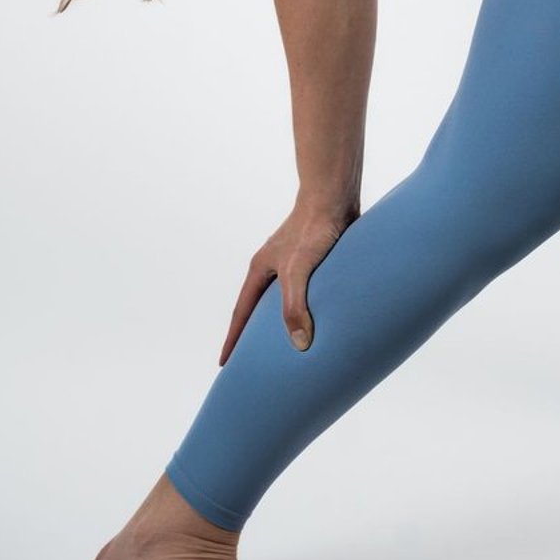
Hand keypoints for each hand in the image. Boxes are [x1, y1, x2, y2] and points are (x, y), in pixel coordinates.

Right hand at [218, 196, 359, 366]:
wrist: (334, 196)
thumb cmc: (313, 229)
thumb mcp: (299, 271)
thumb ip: (295, 307)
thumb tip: (299, 344)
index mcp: (260, 269)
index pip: (241, 313)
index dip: (233, 339)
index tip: (225, 363)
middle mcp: (273, 266)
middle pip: (258, 308)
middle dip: (254, 335)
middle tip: (254, 362)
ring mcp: (294, 263)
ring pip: (284, 301)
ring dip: (284, 322)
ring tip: (290, 347)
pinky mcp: (316, 260)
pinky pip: (307, 293)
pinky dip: (308, 309)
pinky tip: (322, 320)